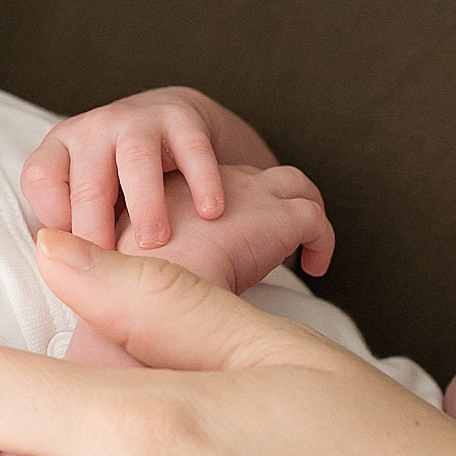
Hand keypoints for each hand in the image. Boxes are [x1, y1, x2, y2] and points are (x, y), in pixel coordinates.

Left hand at [24, 86, 242, 251]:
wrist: (167, 122)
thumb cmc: (118, 179)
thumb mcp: (85, 196)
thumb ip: (70, 228)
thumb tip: (61, 276)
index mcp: (59, 149)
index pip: (41, 181)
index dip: (55, 223)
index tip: (79, 259)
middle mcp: (93, 130)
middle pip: (88, 184)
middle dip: (96, 229)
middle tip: (112, 271)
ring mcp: (137, 121)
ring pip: (136, 161)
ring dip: (144, 205)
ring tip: (155, 242)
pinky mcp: (181, 119)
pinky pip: (192, 150)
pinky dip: (202, 181)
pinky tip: (210, 213)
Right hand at [129, 163, 336, 288]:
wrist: (153, 278)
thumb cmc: (136, 275)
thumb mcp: (133, 248)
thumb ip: (150, 246)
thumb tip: (154, 275)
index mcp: (181, 184)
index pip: (219, 182)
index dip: (235, 206)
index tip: (236, 233)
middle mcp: (219, 180)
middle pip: (260, 177)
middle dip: (273, 202)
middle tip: (278, 235)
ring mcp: (253, 194)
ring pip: (297, 186)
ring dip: (305, 213)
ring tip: (306, 247)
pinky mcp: (280, 217)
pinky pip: (316, 219)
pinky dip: (322, 242)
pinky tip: (315, 267)